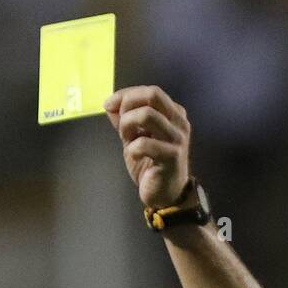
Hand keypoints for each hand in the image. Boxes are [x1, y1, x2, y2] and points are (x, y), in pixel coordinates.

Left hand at [103, 85, 191, 208]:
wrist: (165, 196)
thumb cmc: (151, 166)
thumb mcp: (134, 138)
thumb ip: (125, 120)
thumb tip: (110, 103)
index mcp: (173, 113)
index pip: (150, 91)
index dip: (126, 94)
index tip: (108, 104)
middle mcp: (179, 122)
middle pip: (153, 95)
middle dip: (129, 105)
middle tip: (121, 124)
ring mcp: (177, 139)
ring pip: (147, 115)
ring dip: (128, 125)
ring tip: (127, 141)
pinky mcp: (172, 157)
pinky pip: (145, 143)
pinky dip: (132, 149)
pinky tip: (134, 156)